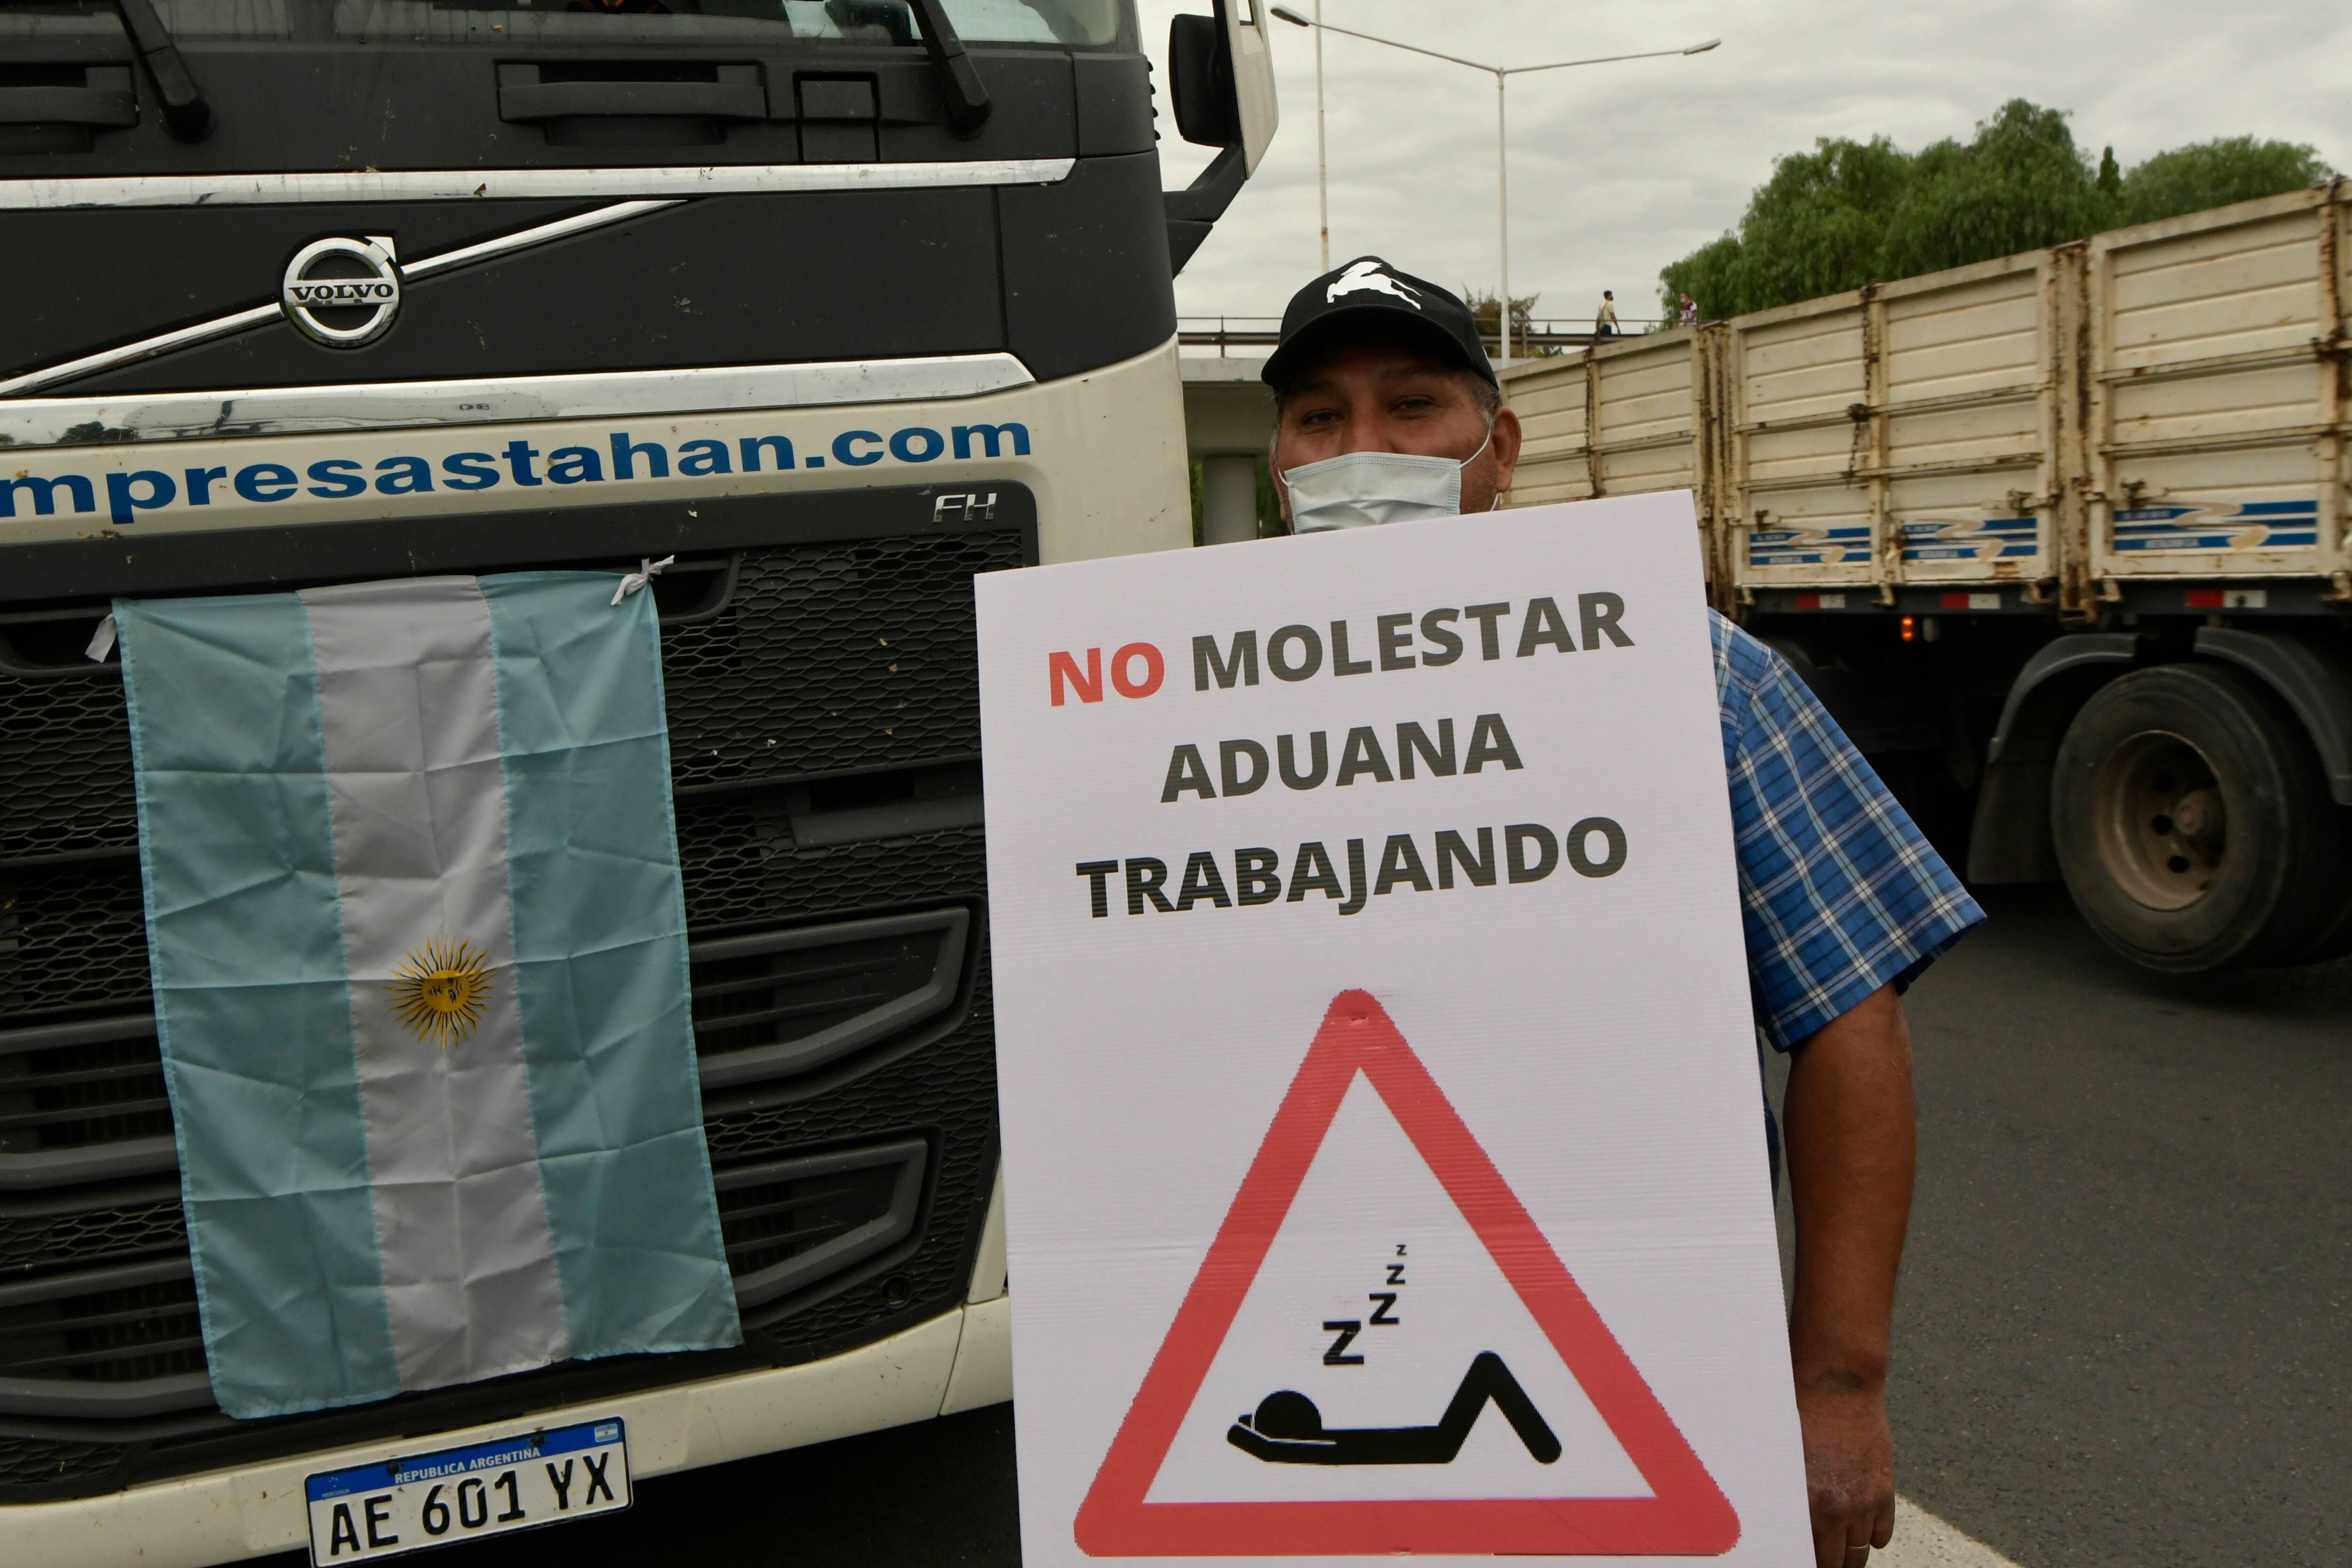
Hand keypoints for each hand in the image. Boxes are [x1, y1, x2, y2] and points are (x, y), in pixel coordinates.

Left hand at [1797, 1380, 1894, 1567]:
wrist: (1836, 1386)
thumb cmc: (1797, 1414)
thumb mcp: (1783, 1458)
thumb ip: (1786, 1493)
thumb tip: (1779, 1521)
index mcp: (1806, 1504)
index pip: (1810, 1556)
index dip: (1807, 1560)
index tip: (1803, 1559)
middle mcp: (1837, 1510)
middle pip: (1839, 1562)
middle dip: (1830, 1564)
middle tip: (1822, 1562)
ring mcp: (1864, 1502)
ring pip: (1860, 1551)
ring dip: (1850, 1555)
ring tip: (1841, 1556)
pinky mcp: (1883, 1490)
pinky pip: (1881, 1533)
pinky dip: (1872, 1537)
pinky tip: (1862, 1535)